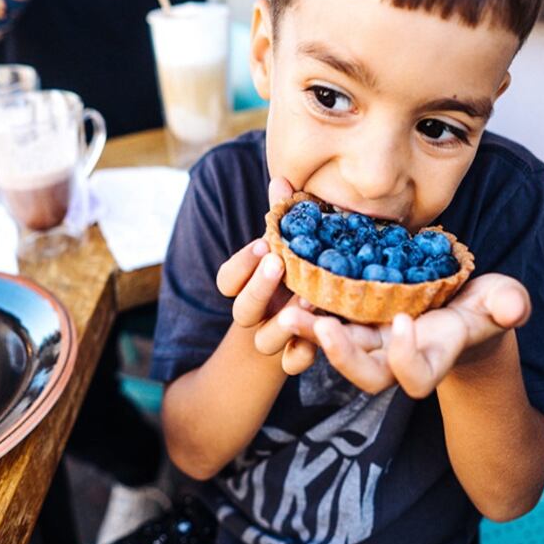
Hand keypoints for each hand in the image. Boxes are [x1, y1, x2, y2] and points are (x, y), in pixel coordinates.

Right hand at [217, 177, 321, 374]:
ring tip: (310, 299)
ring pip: (265, 341)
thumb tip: (282, 179)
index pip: (226, 280)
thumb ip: (284, 215)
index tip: (263, 243)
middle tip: (278, 263)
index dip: (241, 264)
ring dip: (284, 322)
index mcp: (247, 286)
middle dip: (259, 287)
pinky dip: (302, 355)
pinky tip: (316, 341)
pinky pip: (292, 365)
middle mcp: (255, 314)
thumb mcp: (291, 245)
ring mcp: (273, 338)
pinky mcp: (296, 357)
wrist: (308, 323)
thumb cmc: (299, 271)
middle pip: (242, 310)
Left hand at [311, 274, 531, 395]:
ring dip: (311, 334)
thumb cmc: (485, 307)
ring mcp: (373, 343)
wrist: (459, 309)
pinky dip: (307, 310)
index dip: (406, 360)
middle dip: (343, 357)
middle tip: (324, 327)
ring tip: (290, 311)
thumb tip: (515, 308)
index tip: (403, 323)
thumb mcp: (503, 301)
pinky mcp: (355, 322)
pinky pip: (324, 324)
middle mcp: (398, 357)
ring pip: (337, 351)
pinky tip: (290, 286)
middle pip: (367, 376)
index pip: (416, 379)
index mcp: (434, 358)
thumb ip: (510, 304)